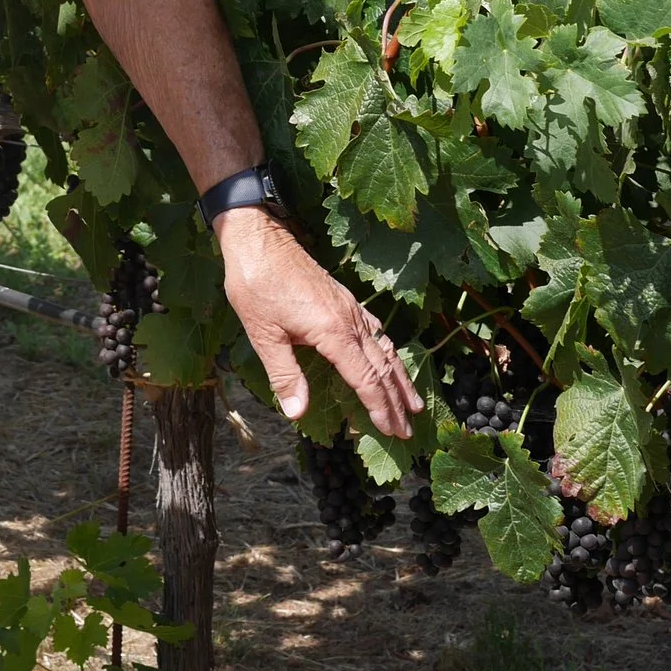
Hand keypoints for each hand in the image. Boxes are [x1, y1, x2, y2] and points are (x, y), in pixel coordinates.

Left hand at [214, 208, 420, 438]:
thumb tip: (297, 413)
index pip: (365, 379)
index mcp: (333, 332)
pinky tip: (389, 358)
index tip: (392, 431)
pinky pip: (375, 330)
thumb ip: (284, 375)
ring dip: (400, 378)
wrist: (260, 239)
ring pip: (385, 348)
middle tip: (408, 431)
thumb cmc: (256, 285)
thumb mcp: (263, 335)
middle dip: (397, 401)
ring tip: (414, 403)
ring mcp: (350, 308)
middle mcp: (350, 320)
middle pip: (382, 367)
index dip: (380, 408)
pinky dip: (388, 351)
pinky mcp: (344, 300)